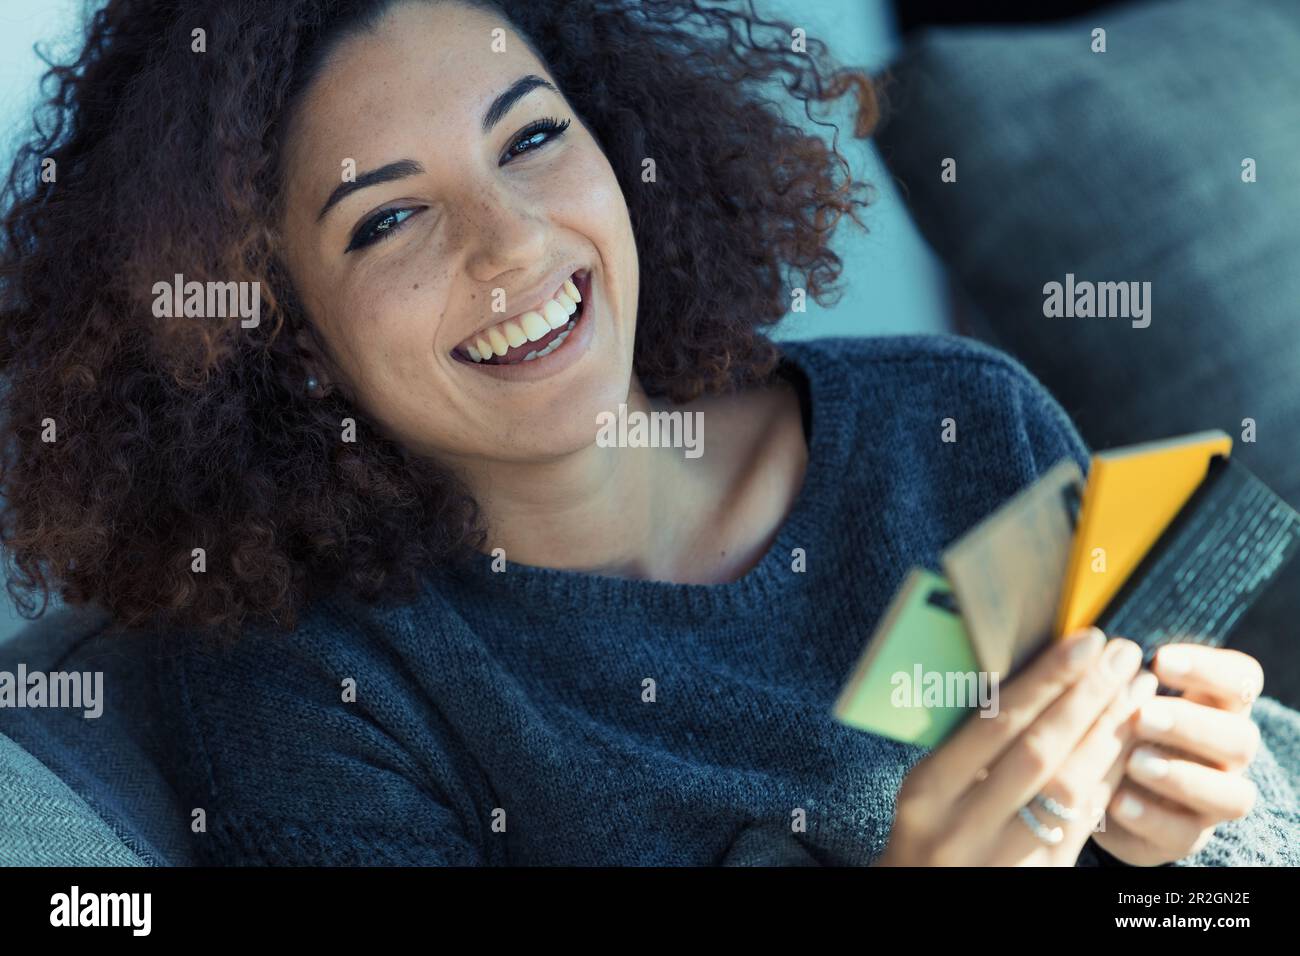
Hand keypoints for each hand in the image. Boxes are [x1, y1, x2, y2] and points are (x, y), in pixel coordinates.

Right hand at [877, 628, 1155, 865]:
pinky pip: (1084, 818)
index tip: (1082, 641)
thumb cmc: (925, 833)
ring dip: (1109, 730)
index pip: (994, 724)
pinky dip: (1109, 773)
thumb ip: (963, 749)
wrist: (925, 901)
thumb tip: (1021, 677)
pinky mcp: (1042, 875)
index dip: (1044, 680)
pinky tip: (1129, 739)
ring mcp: (1004, 856)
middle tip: (1121, 652)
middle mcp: (963, 825)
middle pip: (1039, 750)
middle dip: (1086, 695)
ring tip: (1136, 687)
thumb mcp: (925, 793)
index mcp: (927, 793)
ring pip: (1070, 785)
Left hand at [1091, 644, 1262, 865]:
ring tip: (1134, 761)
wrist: (1097, 786)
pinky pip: (1185, 833)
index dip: (1209, 668)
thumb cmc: (1110, 720)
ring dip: (1182, 775)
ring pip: (1231, 794)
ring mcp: (1212, 798)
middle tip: (1142, 714)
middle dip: (1192, 724)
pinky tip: (1116, 800)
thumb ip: (1116, 674)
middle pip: (1241, 738)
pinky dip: (1151, 817)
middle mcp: (1226, 752)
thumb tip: (1102, 650)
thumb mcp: (1112, 694)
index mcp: (1214, 704)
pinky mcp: (1187, 836)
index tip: (1160, 659)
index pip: (1241, 679)